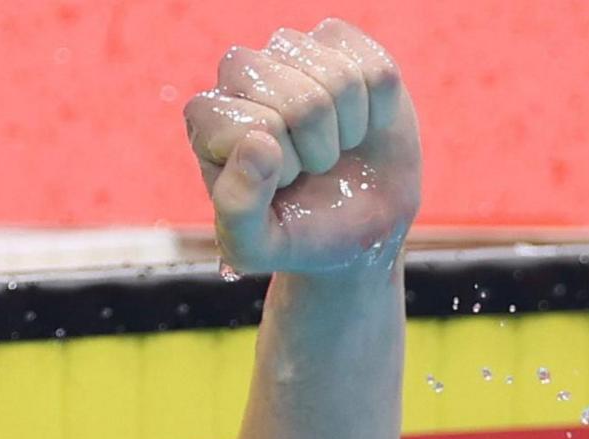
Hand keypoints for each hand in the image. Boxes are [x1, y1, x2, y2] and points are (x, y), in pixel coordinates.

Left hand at [182, 19, 422, 276]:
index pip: (251, 126)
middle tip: (312, 166)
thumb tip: (258, 142)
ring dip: (349, 129)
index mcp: (208, 121)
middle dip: (317, 147)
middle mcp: (240, 77)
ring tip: (335, 145)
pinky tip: (361, 122)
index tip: (282, 183)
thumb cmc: (297, 232)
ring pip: (339, 79)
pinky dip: (380, 108)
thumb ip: (238, 209)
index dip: (279, 166)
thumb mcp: (254, 246)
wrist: (357, 227)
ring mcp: (289, 52)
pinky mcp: (338, 42)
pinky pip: (376, 69)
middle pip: (297, 99)